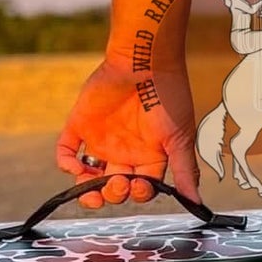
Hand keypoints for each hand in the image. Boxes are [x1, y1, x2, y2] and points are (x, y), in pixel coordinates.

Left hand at [55, 56, 200, 208]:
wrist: (144, 60)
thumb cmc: (168, 95)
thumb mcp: (180, 138)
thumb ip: (185, 171)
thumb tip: (196, 201)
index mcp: (150, 156)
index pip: (141, 187)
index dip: (137, 193)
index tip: (137, 185)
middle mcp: (125, 151)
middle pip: (114, 186)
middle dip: (114, 193)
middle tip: (117, 183)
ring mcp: (102, 139)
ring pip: (88, 176)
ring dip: (86, 189)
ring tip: (90, 191)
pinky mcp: (81, 125)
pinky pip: (67, 150)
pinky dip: (66, 162)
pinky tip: (73, 166)